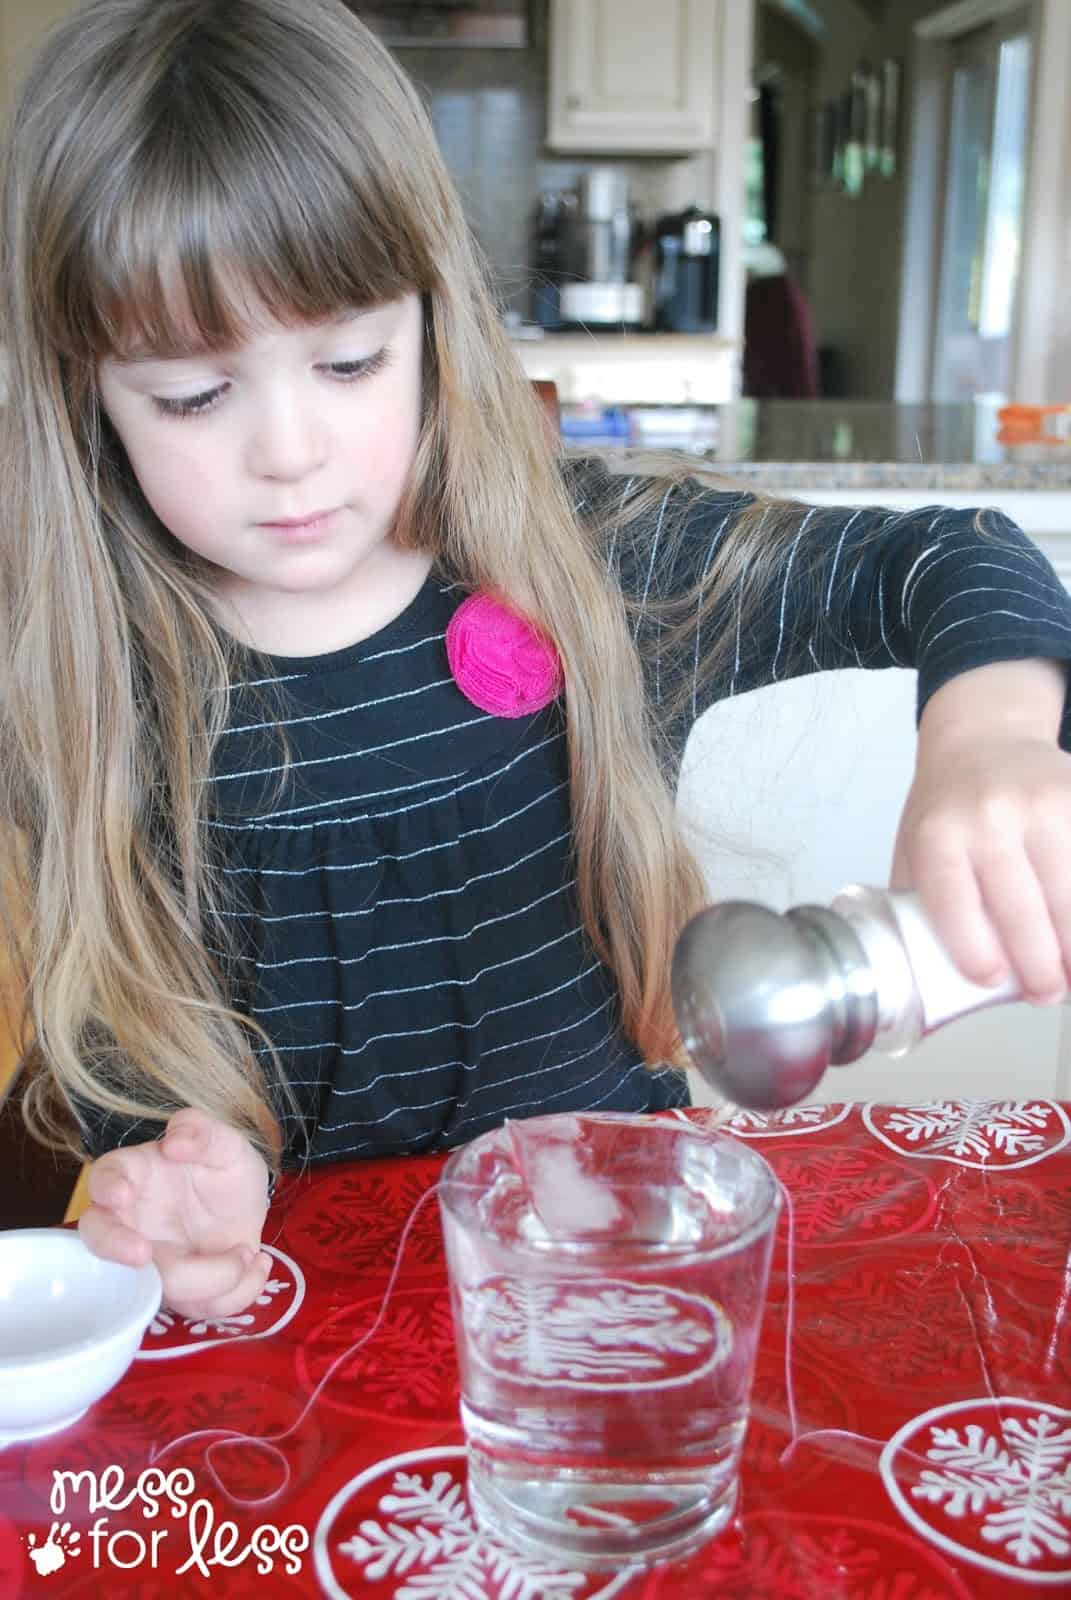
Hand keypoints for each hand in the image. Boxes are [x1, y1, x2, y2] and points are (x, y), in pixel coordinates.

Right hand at [77, 1107, 272, 1319]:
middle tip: (143, 1255)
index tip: (122, 1195)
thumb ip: (203, 1131)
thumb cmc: (224, 1171)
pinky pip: (197, 1307)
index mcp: (135, 1176)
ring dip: (207, 1279)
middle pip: (100, 1239)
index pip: (104, 1179)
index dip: (106, 1189)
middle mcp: (132, 1223)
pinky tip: (257, 1263)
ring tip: (248, 1252)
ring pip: (155, 1284)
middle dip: (115, 1249)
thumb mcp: (227, 1144)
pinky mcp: (180, 1292)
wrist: (250, 1210)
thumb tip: (174, 1142)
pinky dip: (233, 1293)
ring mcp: (153, 1262)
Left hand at [891, 663, 1070, 1004]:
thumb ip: (918, 907)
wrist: (984, 738)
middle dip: (1040, 967)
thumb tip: (923, 986)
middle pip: (1022, 909)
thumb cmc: (947, 810)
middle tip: (1044, 994)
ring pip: (1070, 895)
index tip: (991, 981)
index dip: (975, 950)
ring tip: (1069, 974)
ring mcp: (1044, 805)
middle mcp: (990, 816)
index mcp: (938, 833)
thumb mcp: (915, 849)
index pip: (955, 901)